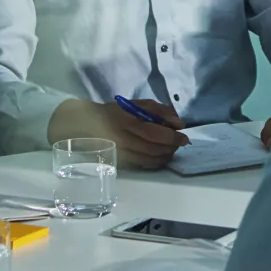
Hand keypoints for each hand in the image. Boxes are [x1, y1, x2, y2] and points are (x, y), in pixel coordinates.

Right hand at [47, 98, 188, 170]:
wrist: (86, 125)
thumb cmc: (115, 112)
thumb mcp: (137, 104)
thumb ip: (160, 111)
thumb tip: (179, 124)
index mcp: (128, 122)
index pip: (155, 133)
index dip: (172, 137)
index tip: (184, 137)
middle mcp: (123, 140)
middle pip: (155, 149)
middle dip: (172, 147)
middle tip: (180, 143)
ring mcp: (121, 154)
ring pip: (150, 160)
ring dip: (166, 156)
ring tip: (171, 149)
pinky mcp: (120, 162)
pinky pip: (143, 165)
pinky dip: (156, 162)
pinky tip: (161, 156)